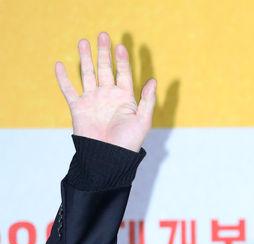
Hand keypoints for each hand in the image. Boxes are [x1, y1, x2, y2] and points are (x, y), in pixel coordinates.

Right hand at [55, 31, 155, 152]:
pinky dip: (63, 78)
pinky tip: (60, 65)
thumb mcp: (143, 120)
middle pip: (104, 69)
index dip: (122, 60)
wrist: (109, 158)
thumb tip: (153, 80)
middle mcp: (108, 96)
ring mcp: (92, 100)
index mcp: (124, 98)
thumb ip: (147, 100)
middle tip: (103, 35)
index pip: (123, 74)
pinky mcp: (78, 107)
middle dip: (104, 53)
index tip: (121, 46)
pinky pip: (69, 90)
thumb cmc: (129, 142)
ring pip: (87, 74)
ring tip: (83, 42)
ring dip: (85, 58)